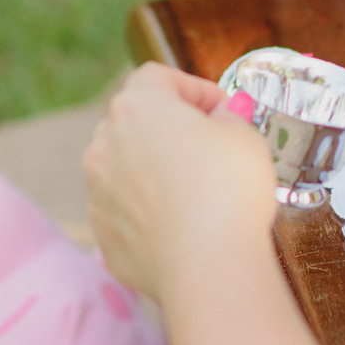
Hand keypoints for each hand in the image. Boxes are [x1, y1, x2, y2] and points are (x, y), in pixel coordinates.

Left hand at [83, 63, 276, 300]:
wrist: (208, 268)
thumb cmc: (228, 190)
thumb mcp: (245, 135)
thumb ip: (228, 118)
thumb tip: (221, 119)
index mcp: (137, 107)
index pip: (158, 77)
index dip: (193, 88)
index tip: (222, 109)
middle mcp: (105, 145)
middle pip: (136, 120)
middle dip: (170, 127)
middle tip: (210, 144)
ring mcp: (99, 192)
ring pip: (127, 167)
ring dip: (155, 169)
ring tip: (196, 188)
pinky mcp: (104, 236)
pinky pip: (127, 210)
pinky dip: (149, 210)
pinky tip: (184, 223)